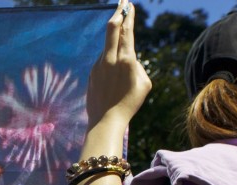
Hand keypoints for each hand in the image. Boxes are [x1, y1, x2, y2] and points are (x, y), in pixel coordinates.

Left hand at [86, 1, 151, 128]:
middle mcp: (109, 59)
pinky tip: (113, 80)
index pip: (126, 31)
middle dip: (118, 14)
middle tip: (122, 2)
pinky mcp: (92, 73)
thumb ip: (137, 65)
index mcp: (126, 60)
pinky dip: (110, 64)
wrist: (106, 121)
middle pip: (112, 29)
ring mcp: (98, 66)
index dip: (128, 16)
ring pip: (108, 48)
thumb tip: (128, 58)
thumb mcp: (144, 83)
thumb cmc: (130, 103)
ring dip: (115, 47)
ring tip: (121, 70)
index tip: (128, 5)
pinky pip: (103, 63)